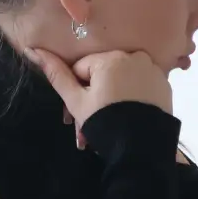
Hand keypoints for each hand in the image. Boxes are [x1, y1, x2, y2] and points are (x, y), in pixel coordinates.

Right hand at [29, 47, 171, 147]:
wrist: (142, 149)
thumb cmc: (105, 123)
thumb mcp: (76, 101)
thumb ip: (56, 75)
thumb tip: (33, 50)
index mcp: (110, 58)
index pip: (81, 69)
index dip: (76, 91)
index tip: (76, 113)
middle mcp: (133, 56)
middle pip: (103, 74)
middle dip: (94, 98)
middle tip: (89, 125)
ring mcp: (152, 69)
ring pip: (121, 80)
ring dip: (112, 98)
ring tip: (108, 125)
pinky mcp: (164, 83)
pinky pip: (140, 85)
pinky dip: (132, 98)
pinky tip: (128, 117)